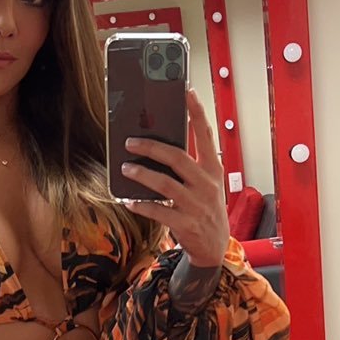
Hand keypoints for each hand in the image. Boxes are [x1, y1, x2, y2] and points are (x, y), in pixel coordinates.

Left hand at [119, 90, 230, 268]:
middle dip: (151, 147)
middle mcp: (206, 184)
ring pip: (164, 184)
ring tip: (125, 168)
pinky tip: (129, 201)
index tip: (187, 92)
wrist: (214, 247)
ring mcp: (196, 205)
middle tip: (131, 142)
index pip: (206, 135)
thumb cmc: (206, 208)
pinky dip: (141, 205)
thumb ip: (192, 163)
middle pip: (177, 158)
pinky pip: (158, 211)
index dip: (197, 113)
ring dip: (142, 175)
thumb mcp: (207, 183)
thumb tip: (162, 142)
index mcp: (213, 170)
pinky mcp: (185, 224)